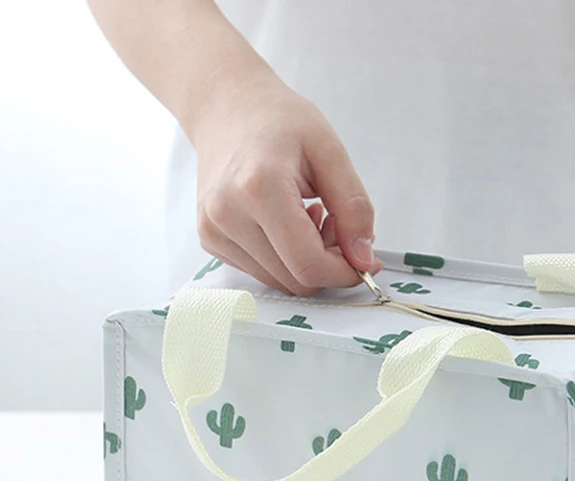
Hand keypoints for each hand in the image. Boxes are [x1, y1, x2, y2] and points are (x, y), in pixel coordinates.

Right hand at [191, 70, 382, 295]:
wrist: (226, 105)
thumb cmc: (278, 119)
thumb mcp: (330, 152)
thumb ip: (354, 208)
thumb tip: (363, 259)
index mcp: (259, 189)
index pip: (308, 264)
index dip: (344, 272)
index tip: (364, 261)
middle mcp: (227, 215)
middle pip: (295, 280)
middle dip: (327, 264)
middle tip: (335, 225)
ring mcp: (213, 230)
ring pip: (280, 282)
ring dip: (306, 262)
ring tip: (309, 217)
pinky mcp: (210, 240)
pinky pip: (262, 273)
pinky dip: (284, 259)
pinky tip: (285, 223)